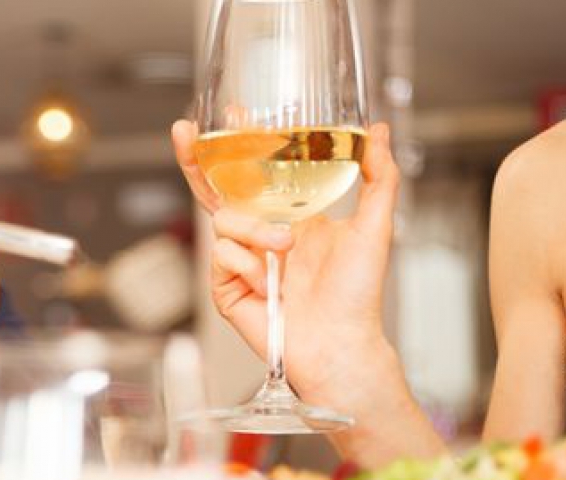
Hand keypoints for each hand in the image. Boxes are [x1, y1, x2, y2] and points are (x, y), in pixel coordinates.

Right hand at [172, 121, 442, 464]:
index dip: (241, 143)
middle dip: (196, 159)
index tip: (235, 112)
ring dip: (255, 229)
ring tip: (285, 249)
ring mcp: (240, 260)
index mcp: (290, 216)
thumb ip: (379, 175)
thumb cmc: (358, 295)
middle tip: (186, 133)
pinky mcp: (225, 286)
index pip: (258, 173)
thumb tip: (377, 131)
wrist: (340, 342)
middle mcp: (260, 234)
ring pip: (224, 220)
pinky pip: (223, 255)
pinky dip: (248, 265)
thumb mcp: (375, 226)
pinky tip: (269, 285)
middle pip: (217, 189)